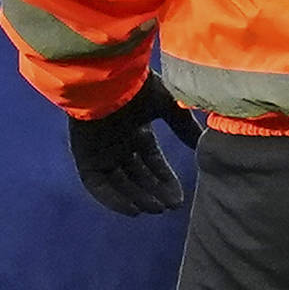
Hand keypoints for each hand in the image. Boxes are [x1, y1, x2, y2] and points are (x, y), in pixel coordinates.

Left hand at [68, 74, 202, 214]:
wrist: (105, 80)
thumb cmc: (139, 87)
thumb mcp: (170, 106)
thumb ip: (184, 126)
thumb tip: (204, 142)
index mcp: (136, 128)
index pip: (151, 160)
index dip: (165, 179)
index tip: (178, 197)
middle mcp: (118, 143)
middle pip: (137, 175)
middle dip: (153, 191)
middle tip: (170, 207)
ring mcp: (101, 151)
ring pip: (120, 182)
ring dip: (137, 197)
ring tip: (156, 210)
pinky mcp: (85, 158)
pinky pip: (99, 185)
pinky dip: (114, 199)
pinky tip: (134, 209)